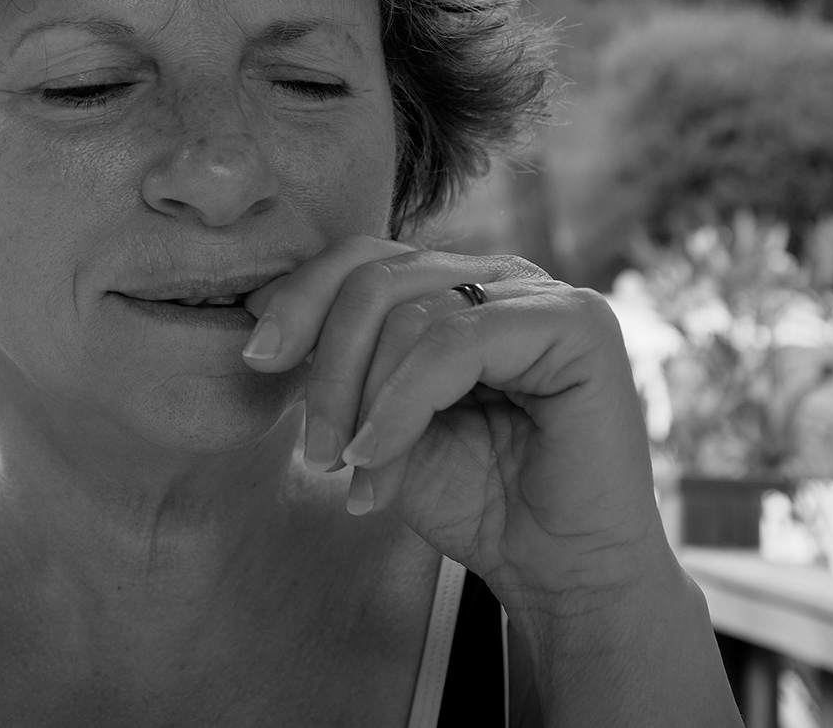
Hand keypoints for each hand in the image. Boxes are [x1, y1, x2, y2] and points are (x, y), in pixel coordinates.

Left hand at [241, 237, 665, 604]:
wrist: (560, 572)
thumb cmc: (476, 500)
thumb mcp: (381, 424)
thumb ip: (342, 367)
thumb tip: (262, 323)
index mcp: (455, 287)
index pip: (360, 259)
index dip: (299, 299)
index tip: (255, 361)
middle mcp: (499, 277)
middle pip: (374, 277)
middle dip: (324, 364)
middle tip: (311, 449)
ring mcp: (541, 294)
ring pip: (409, 312)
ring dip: (360, 401)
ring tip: (348, 470)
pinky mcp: (577, 325)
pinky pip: (456, 343)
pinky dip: (400, 403)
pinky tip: (377, 457)